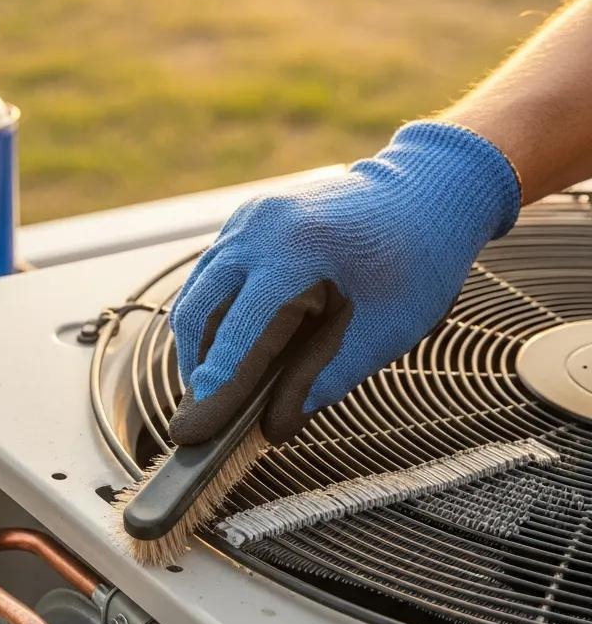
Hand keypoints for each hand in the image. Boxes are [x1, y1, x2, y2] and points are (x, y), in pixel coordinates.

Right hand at [169, 121, 520, 445]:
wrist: (427, 190)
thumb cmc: (418, 259)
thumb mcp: (384, 333)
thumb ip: (323, 381)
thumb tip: (273, 426)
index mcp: (298, 250)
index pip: (237, 332)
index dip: (216, 388)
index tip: (195, 433)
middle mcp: (259, 229)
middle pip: (197, 313)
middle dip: (196, 371)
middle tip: (202, 417)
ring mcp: (246, 221)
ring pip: (195, 297)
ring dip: (198, 348)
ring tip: (214, 390)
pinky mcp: (242, 225)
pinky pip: (208, 280)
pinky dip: (210, 321)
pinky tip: (226, 352)